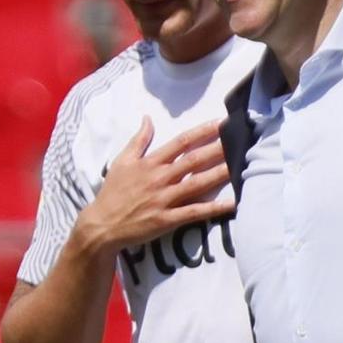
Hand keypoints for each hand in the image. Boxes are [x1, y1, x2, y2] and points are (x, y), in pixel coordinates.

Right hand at [84, 118, 232, 248]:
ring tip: (240, 165)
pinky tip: (232, 204)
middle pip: (193, 160)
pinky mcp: (167, 219)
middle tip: (239, 139)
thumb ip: (139, 140)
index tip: (221, 123)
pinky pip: (194, 212)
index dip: (202, 132)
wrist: (102, 224)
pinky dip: (213, 208)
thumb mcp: (122, 161)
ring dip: (220, 174)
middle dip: (217, 148)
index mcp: (151, 162)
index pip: (181, 142)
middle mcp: (160, 178)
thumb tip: (147, 118)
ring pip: (197, 183)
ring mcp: (164, 199)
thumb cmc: (113, 192)